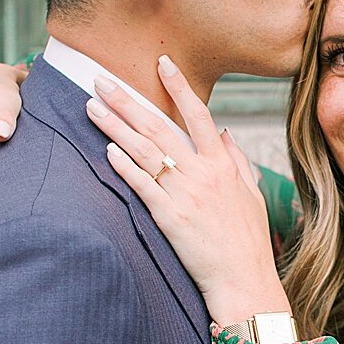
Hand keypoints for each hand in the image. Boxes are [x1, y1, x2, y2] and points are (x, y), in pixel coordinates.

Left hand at [87, 57, 290, 322]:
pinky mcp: (169, 218)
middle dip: (128, 100)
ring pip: (144, 151)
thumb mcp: (252, 196)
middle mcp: (203, 174)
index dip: (179, 87)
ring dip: (115, 126)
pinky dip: (124, 166)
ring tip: (91, 107)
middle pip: (159, 127)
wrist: (243, 280)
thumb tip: (224, 135)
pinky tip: (106, 150)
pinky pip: (142, 186)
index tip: (162, 63)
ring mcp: (185, 195)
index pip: (198, 114)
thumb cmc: (248, 242)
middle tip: (101, 79)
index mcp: (223, 165)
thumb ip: (237, 162)